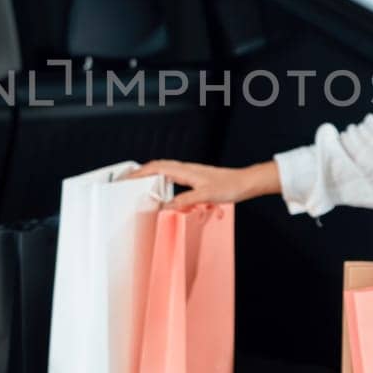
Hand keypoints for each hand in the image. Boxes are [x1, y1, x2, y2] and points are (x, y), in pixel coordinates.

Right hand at [122, 159, 275, 209]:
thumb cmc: (230, 186)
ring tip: (142, 185)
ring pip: (165, 170)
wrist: (245, 182)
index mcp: (185, 171)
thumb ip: (184, 200)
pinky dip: (164, 181)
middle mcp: (186, 169)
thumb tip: (165, 206)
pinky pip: (174, 177)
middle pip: (158, 166)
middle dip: (141, 172)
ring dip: (152, 175)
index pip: (156, 168)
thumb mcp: (206, 195)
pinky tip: (166, 191)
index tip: (127, 178)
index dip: (139, 173)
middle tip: (128, 180)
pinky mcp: (196, 179)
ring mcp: (191, 173)